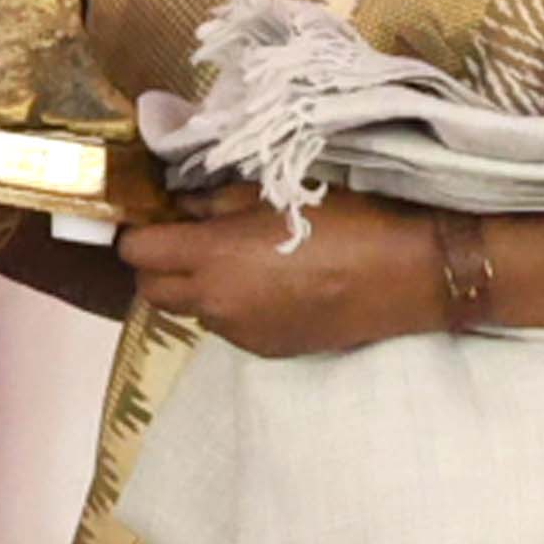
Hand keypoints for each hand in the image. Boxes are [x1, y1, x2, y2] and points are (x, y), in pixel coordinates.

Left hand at [119, 187, 450, 356]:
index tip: (157, 215)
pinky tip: (270, 284)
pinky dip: (231, 306)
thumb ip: (218, 201)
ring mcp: (239, 332)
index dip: (138, 232)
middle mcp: (215, 302)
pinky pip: (227, 326)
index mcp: (213, 257)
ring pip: (190, 310)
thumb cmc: (347, 218)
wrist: (406, 274)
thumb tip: (181, 201)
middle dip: (159, 264)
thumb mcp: (277, 194)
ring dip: (196, 286)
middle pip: (151, 289)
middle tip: (188, 237)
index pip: (137, 252)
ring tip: (236, 260)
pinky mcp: (265, 349)